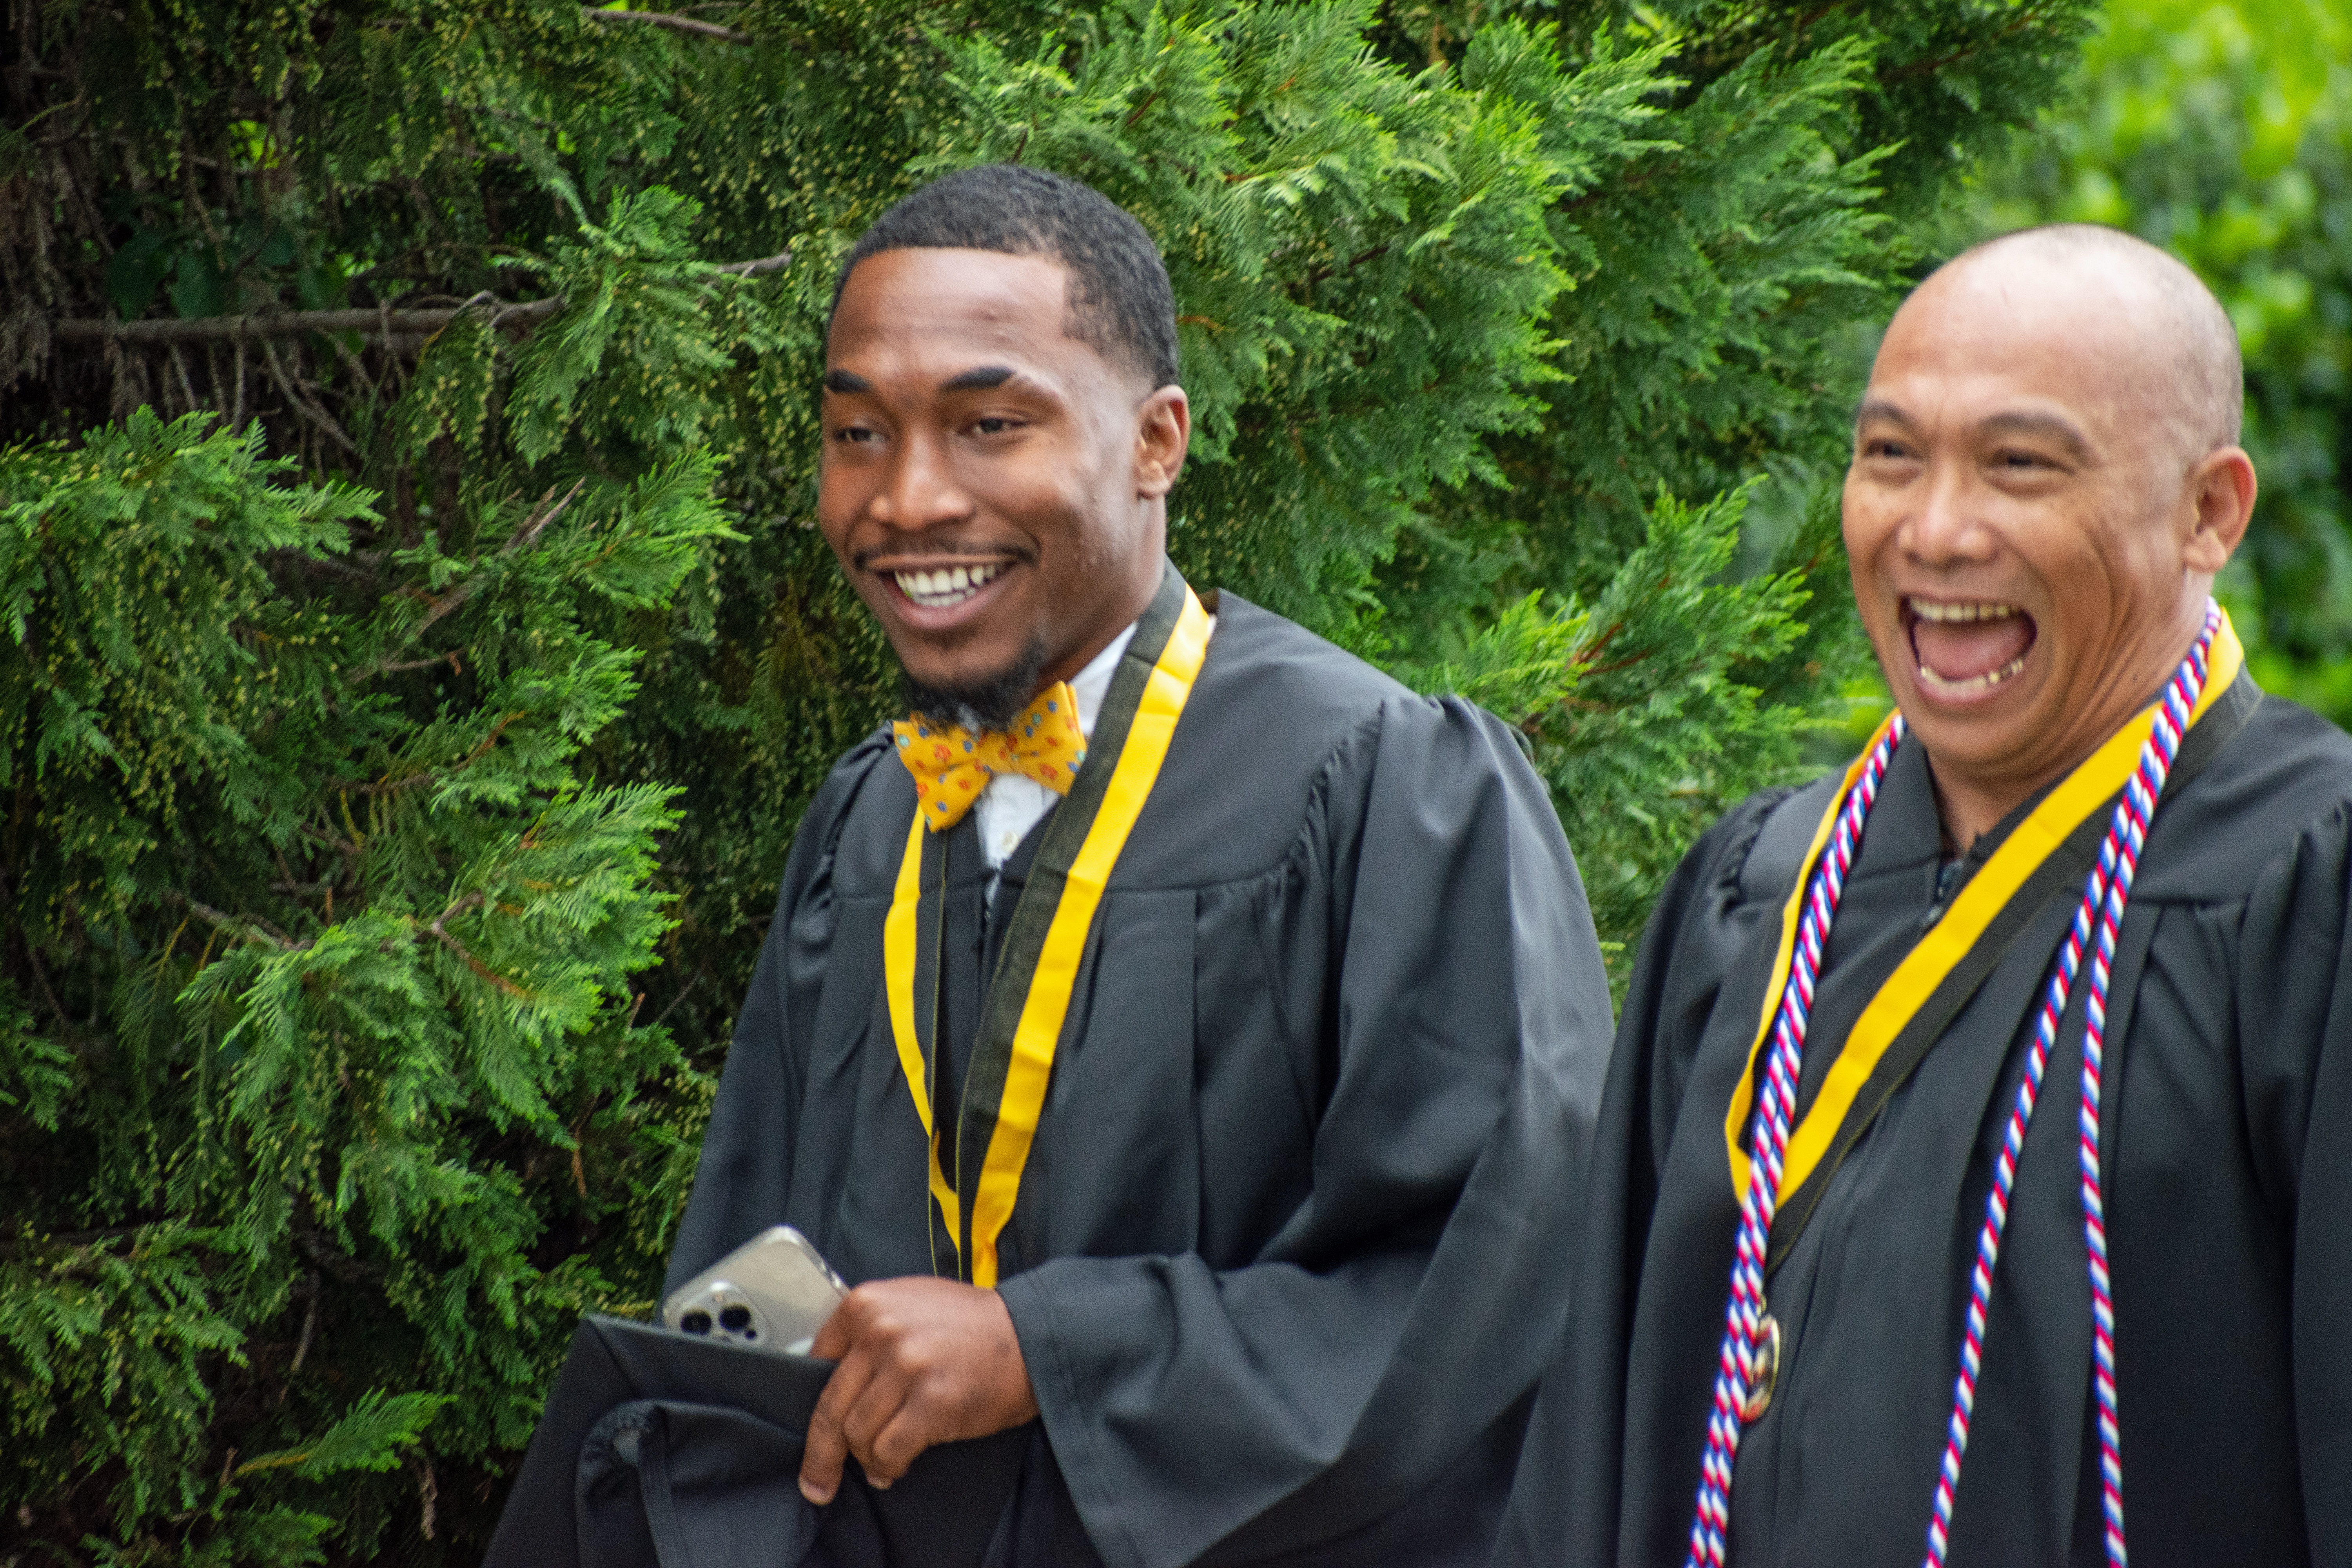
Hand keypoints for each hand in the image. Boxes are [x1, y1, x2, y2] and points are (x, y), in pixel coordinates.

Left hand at [798, 1276, 1039, 1503]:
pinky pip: (888, 1451)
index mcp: (866, 1304)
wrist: (1029, 1335)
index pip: (815, 1363)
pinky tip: (898, 1466)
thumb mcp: (909, 1303)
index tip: (816, 1430)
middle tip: (817, 1481)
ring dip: (867, 1457)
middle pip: (830, 1408)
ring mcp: (906, 1366)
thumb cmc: (970, 1323)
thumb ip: (868, 1330)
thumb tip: (831, 1376)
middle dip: (821, 1454)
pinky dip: (889, 1466)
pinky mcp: (931, 1402)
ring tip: (882, 1461)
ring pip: (857, 1434)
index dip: (813, 1403)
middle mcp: (880, 1332)